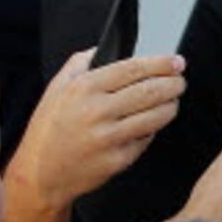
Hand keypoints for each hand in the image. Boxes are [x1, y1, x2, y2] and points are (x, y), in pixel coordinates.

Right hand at [8, 49, 185, 213]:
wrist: (41, 174)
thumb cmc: (48, 129)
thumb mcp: (56, 89)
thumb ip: (79, 64)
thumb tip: (103, 48)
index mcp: (83, 88)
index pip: (133, 69)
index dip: (161, 64)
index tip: (176, 61)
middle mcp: (97, 111)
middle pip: (151, 91)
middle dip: (174, 84)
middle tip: (180, 81)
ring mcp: (109, 137)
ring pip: (156, 116)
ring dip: (171, 106)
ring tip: (173, 101)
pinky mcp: (118, 160)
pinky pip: (146, 139)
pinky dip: (153, 130)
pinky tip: (151, 124)